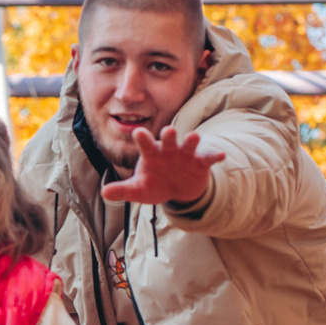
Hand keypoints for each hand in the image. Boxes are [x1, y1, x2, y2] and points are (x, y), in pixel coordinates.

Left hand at [98, 126, 225, 207]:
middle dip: (169, 134)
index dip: (142, 138)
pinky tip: (220, 155)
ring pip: (189, 143)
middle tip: (168, 131)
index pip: (145, 143)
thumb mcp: (138, 190)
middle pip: (168, 138)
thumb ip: (123, 190)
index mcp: (151, 154)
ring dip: (191, 140)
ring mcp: (185, 154)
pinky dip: (214, 155)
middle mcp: (168, 149)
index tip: (138, 132)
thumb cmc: (154, 184)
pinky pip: (208, 157)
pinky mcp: (200, 162)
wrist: (178, 190)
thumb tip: (104, 193)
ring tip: (194, 137)